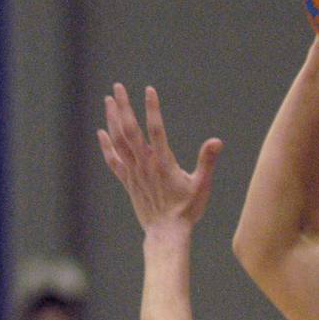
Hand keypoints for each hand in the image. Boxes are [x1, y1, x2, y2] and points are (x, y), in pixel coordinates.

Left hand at [97, 84, 222, 231]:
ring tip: (109, 100)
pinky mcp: (128, 182)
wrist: (166, 233)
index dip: (152, 108)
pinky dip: (106, 146)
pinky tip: (101, 132)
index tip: (149, 90)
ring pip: (119, 141)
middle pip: (130, 130)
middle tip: (118, 86)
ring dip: (112, 119)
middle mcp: (145, 165)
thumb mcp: (201, 185)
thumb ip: (207, 161)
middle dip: (123, 107)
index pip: (156, 129)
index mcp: (163, 163)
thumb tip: (217, 141)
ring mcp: (134, 173)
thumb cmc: (187, 210)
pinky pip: (114, 160)